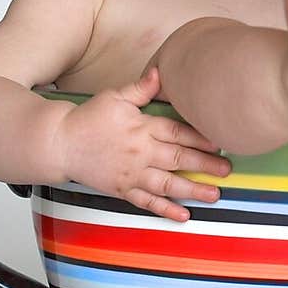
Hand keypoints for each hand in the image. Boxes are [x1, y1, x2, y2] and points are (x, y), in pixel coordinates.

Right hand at [52, 63, 231, 220]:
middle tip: (228, 170)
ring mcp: (132, 174)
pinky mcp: (122, 190)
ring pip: (168, 184)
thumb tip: (161, 72)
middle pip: (179, 158)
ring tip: (214, 195)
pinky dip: (165, 209)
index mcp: (142, 127)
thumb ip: (140, 88)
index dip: (201, 136)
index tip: (222, 140)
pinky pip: (147, 202)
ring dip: (193, 190)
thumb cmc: (88, 118)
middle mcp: (141, 152)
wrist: (59, 143)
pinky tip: (182, 215)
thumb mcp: (114, 96)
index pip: (178, 132)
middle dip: (206, 165)